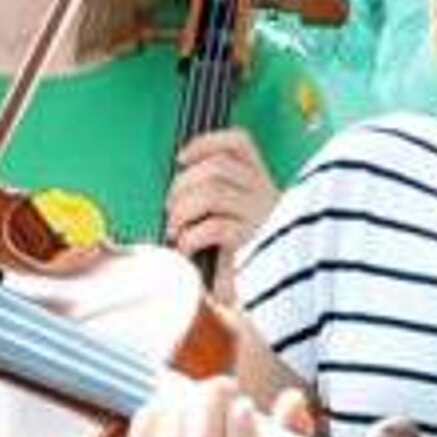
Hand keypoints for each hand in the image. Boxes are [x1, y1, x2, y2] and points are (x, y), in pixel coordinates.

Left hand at [166, 128, 278, 268]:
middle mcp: (266, 193)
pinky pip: (213, 227)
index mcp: (260, 182)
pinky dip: (190, 236)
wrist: (265, 293)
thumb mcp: (229, 218)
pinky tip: (187, 248)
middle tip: (170, 209)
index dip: (207, 143)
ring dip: (182, 211)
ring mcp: (262, 217)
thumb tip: (177, 179)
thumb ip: (210, 195)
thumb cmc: (240, 255)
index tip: (180, 158)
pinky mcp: (253, 243)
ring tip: (175, 230)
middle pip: (217, 167)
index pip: (240, 144)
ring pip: (212, 193)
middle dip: (182, 185)